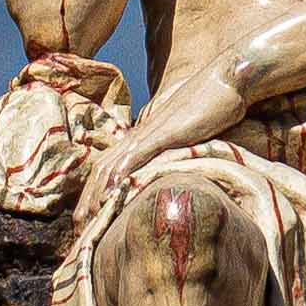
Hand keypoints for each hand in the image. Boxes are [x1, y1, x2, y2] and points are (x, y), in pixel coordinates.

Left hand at [75, 59, 248, 229]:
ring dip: (99, 192)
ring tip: (89, 217)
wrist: (227, 79)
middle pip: (102, 169)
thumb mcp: (191, 134)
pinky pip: (139, 153)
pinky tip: (114, 188)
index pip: (109, 167)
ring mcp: (151, 132)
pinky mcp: (167, 131)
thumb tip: (176, 167)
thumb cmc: (213, 106)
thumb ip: (179, 149)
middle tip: (78, 226)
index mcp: (145, 136)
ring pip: (114, 164)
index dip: (96, 192)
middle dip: (88, 200)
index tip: (89, 217)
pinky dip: (123, 170)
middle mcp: (141, 134)